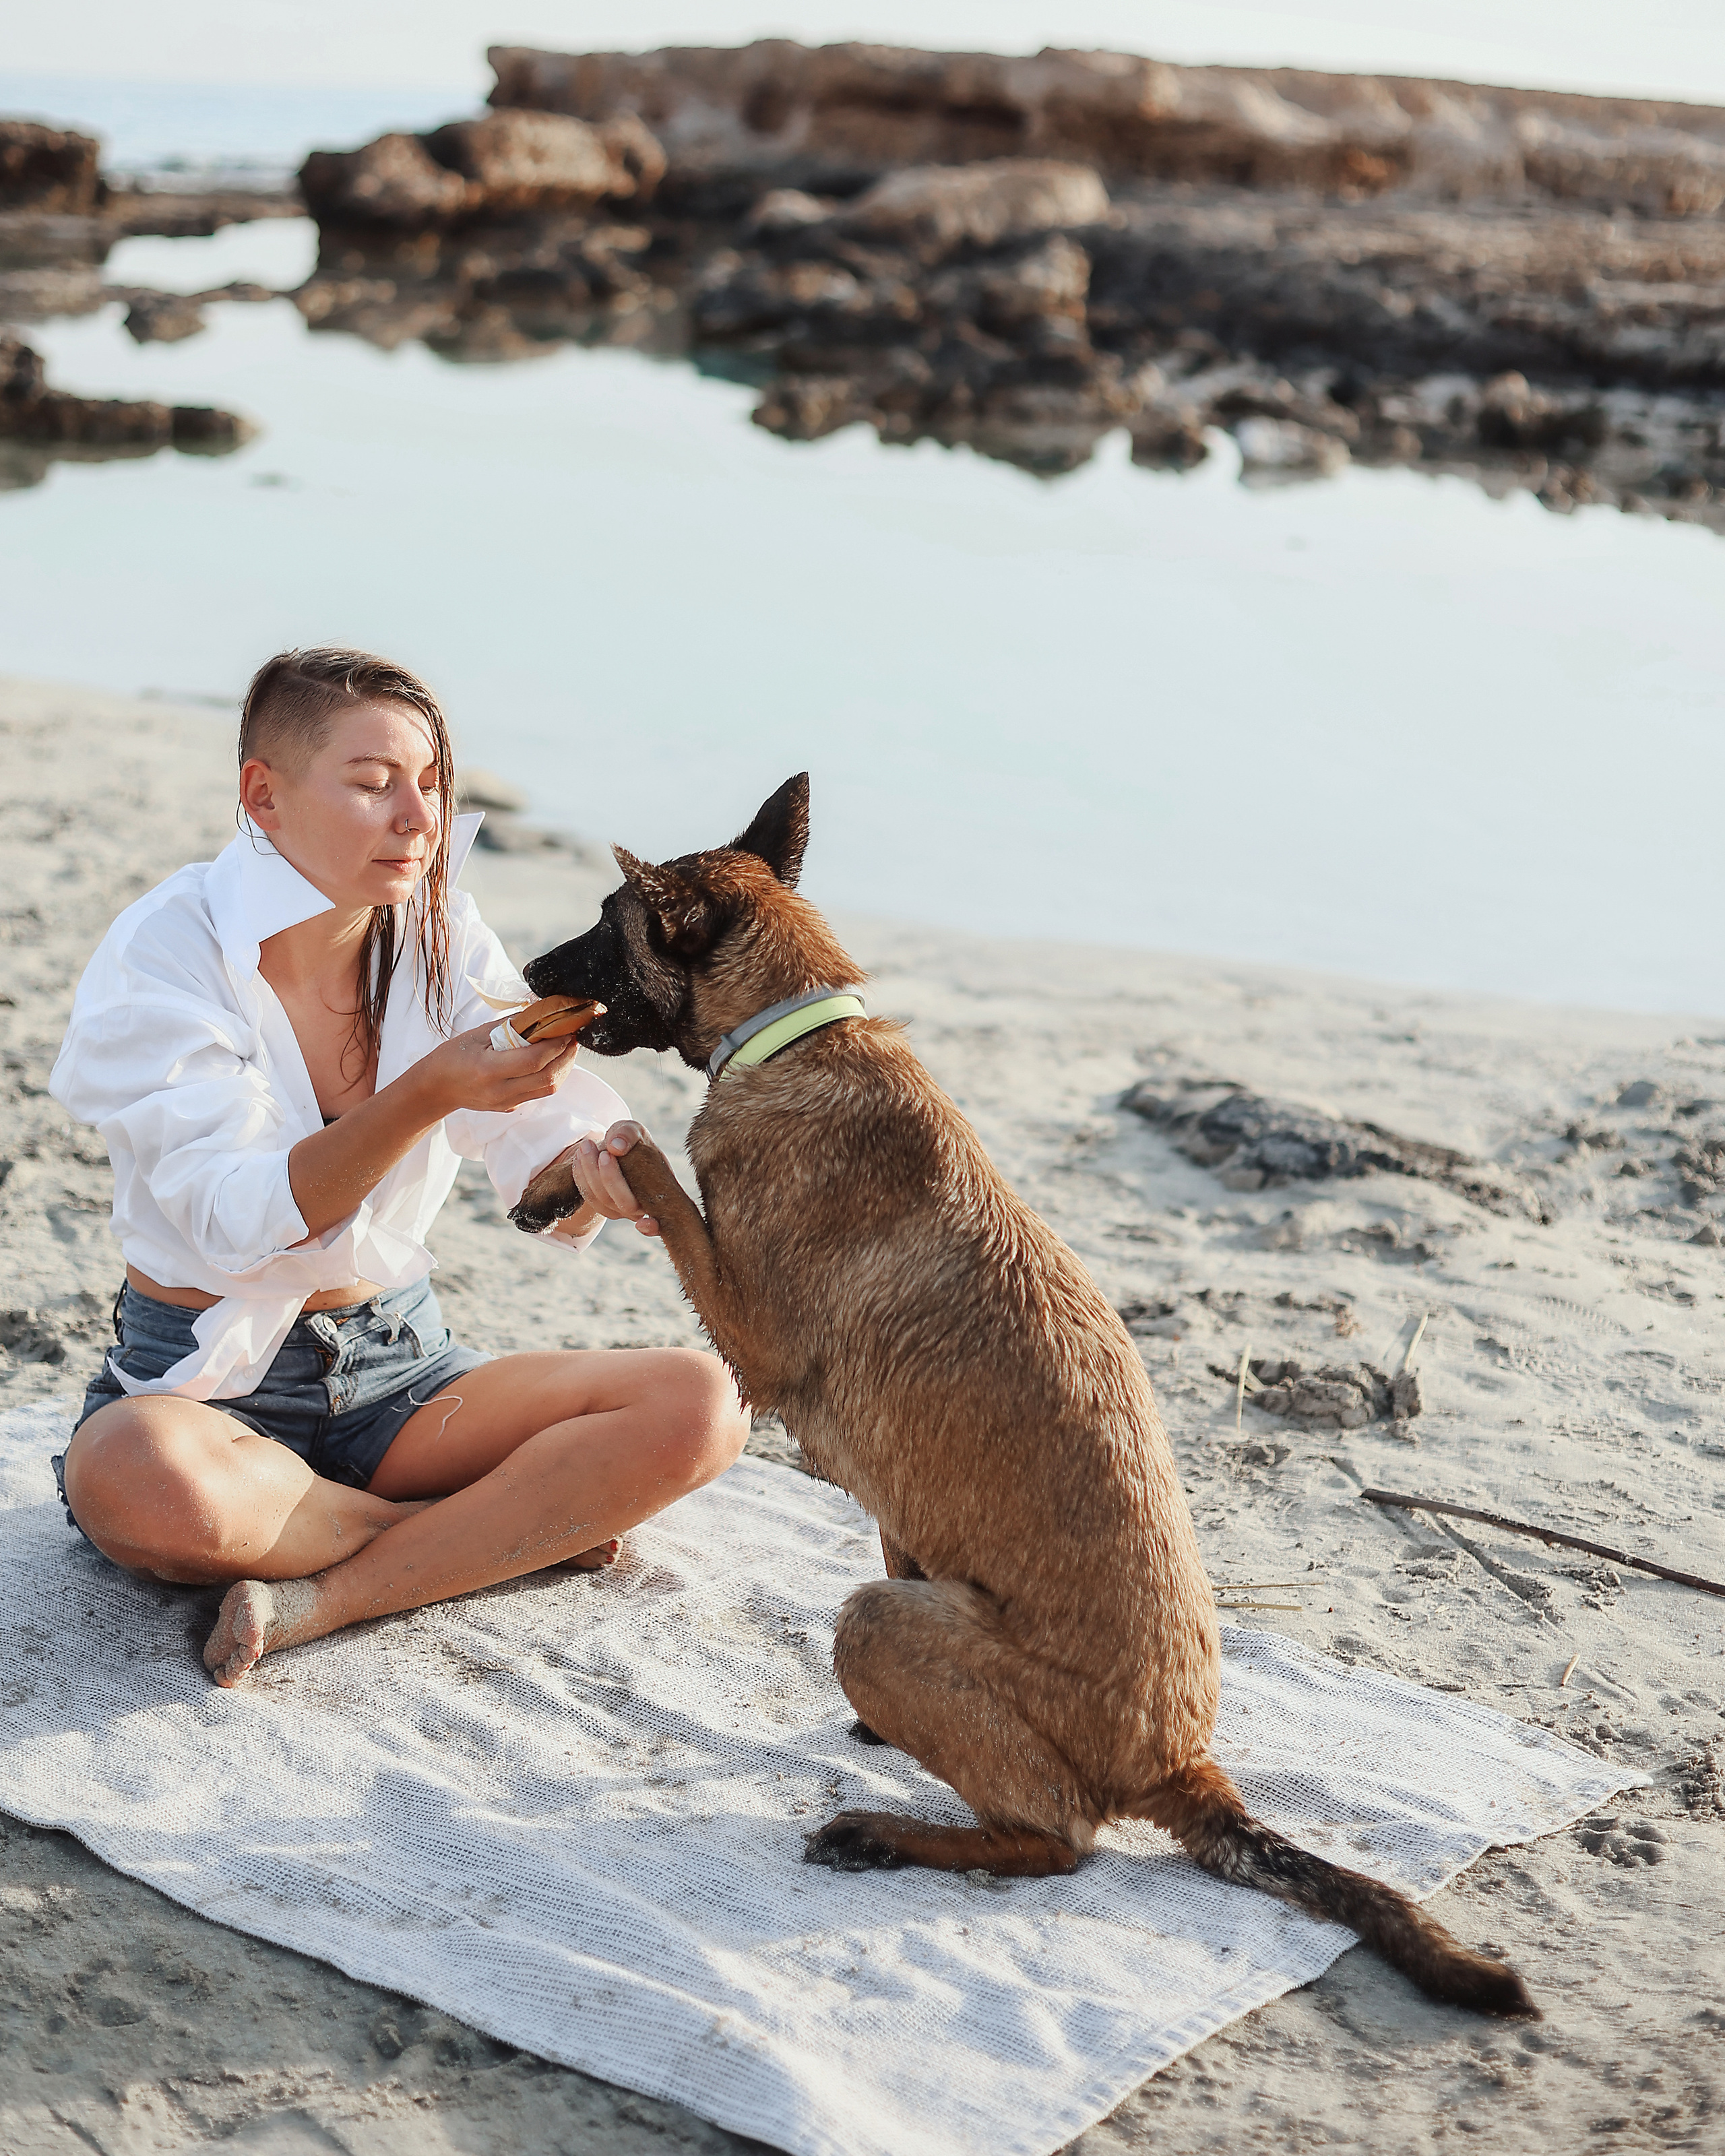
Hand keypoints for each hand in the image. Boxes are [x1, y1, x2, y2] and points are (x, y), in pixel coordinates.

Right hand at [409, 1022, 582, 1119]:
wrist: (436, 1088)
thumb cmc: (453, 1056)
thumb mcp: (478, 1035)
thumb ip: (511, 1026)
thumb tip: (541, 1012)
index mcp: (488, 1071)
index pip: (534, 1060)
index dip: (556, 1044)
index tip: (567, 1028)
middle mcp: (500, 1092)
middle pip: (548, 1078)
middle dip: (566, 1056)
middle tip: (572, 1037)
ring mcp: (506, 1103)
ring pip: (548, 1089)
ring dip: (563, 1067)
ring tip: (566, 1047)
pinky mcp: (511, 1107)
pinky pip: (539, 1092)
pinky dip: (551, 1075)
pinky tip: (551, 1060)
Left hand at [569, 1121, 661, 1237]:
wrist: (618, 1148)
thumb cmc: (633, 1142)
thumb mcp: (634, 1131)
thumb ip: (628, 1134)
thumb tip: (615, 1147)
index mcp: (658, 1196)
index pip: (659, 1221)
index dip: (652, 1227)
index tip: (643, 1225)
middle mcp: (640, 1210)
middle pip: (623, 1203)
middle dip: (610, 1177)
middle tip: (602, 1150)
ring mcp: (619, 1211)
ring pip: (601, 1200)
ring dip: (590, 1173)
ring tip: (587, 1145)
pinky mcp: (602, 1207)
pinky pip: (589, 1197)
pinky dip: (581, 1177)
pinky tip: (580, 1156)